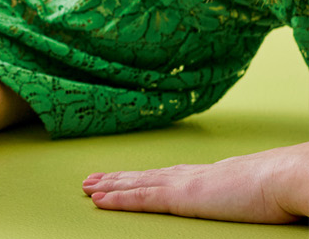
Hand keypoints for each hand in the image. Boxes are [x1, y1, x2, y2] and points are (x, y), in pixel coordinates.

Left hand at [81, 142, 308, 223]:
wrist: (288, 178)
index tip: (128, 175)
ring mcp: (184, 185)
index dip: (144, 175)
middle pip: (145, 176)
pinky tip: (99, 200)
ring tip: (87, 187)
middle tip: (92, 179)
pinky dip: (117, 199)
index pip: (168, 174)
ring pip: (136, 185)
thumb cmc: (284, 186)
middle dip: (118, 178)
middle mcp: (191, 175)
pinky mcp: (181, 197)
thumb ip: (247, 191)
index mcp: (210, 174)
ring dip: (109, 186)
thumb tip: (254, 196)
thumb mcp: (261, 189)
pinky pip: (141, 199)